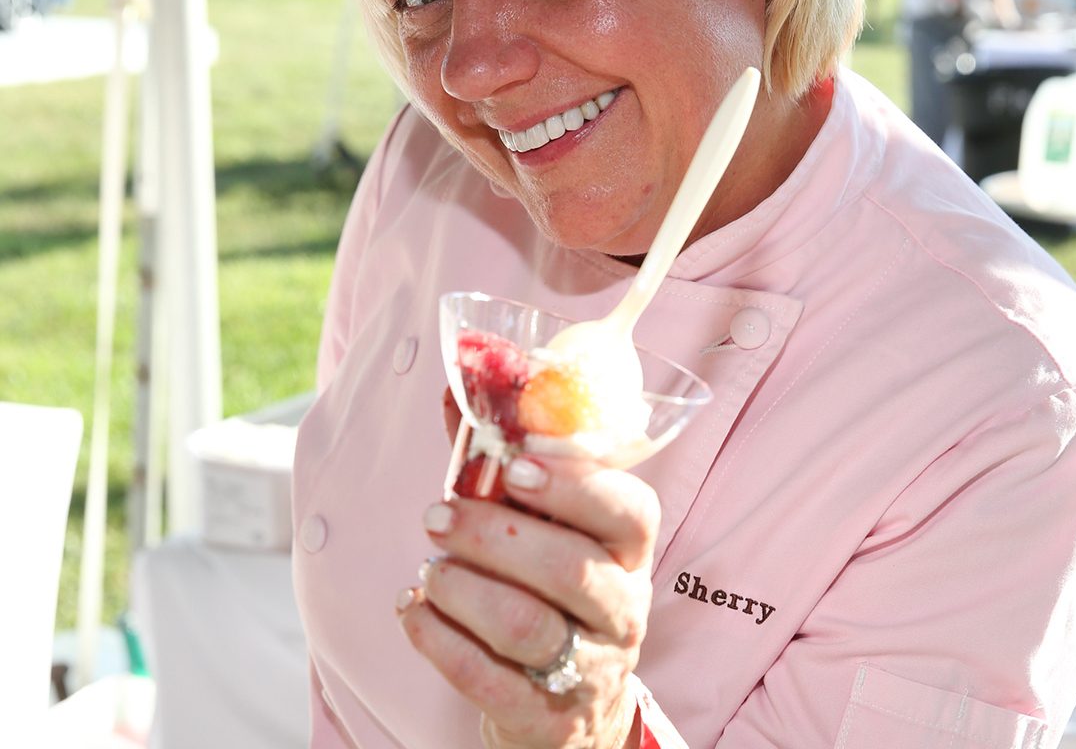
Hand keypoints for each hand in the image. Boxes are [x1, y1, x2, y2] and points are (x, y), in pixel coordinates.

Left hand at [397, 453, 659, 748]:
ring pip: (524, 624)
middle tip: (436, 516)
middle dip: (491, 535)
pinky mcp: (547, 718)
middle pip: (567, 568)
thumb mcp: (542, 528)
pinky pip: (485, 678)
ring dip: (461, 588)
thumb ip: (500, 462)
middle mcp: (622, 607)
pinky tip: (413, 608)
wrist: (569, 709)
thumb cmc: (547, 589)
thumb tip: (452, 391)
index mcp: (629, 550)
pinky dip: (437, 638)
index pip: (629, 512)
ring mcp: (590, 668)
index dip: (574, 487)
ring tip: (429, 569)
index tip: (515, 467)